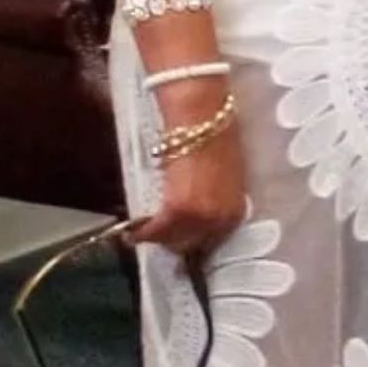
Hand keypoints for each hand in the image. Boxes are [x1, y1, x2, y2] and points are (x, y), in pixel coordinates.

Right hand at [129, 112, 247, 259]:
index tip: (180, 241)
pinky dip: (141, 233)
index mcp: (236, 212)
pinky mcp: (178, 210)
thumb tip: (200, 213)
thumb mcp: (223, 179)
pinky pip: (155, 231)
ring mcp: (201, 218)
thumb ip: (215, 202)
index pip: (212, 242)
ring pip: (172, 242)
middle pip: (192, 246)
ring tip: (145, 233)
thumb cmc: (214, 139)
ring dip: (159, 238)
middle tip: (160, 237)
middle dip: (176, 242)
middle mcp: (222, 220)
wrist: (202, 120)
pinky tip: (131, 234)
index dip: (193, 241)